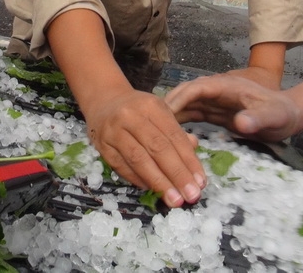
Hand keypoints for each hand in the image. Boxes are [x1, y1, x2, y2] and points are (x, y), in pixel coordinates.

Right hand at [85, 88, 204, 207]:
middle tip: (191, 195)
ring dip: (159, 183)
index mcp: (151, 106)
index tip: (200, 182)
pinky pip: (122, 167)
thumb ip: (176, 132)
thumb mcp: (160, 112)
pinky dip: (139, 181)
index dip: (188, 160)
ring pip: (139, 160)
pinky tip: (153, 191)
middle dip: (177, 175)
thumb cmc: (138, 110)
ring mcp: (113, 131)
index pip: (174, 136)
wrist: (104, 101)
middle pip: (157, 148)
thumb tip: (194, 149)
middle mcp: (130, 116)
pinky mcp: (102, 146)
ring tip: (174, 199)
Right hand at [164, 72, 300, 141]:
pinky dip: (180, 121)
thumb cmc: (282, 114)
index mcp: (227, 86)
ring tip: (153, 129)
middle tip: (151, 123)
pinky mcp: (215, 111)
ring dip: (171, 114)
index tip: (165, 112)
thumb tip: (241, 123)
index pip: (197, 87)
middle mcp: (217, 91)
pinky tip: (168, 133)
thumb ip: (257, 119)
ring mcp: (215, 101)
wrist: (289, 116)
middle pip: (187, 93)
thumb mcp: (273, 117)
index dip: (180, 98)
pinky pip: (193, 114)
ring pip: (187, 104)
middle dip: (169, 105)